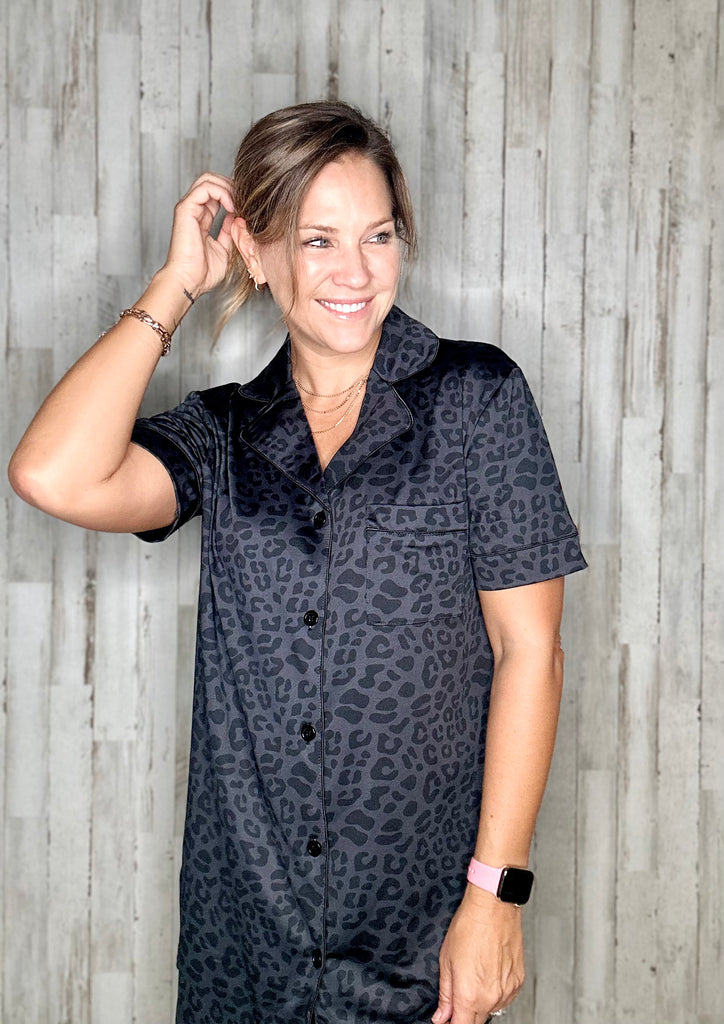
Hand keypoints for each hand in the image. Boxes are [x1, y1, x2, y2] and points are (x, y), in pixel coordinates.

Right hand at [162, 173, 236, 297]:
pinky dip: (221, 192)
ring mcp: (188, 207)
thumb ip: (229, 231)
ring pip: (208, 179)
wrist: (189, 281)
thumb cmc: (204, 272)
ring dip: (228, 187)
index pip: (217, 193)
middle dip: (232, 185)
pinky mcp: (185, 209)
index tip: (248, 206)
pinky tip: (231, 207)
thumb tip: (237, 217)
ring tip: (238, 203)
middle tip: (245, 200)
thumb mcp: (224, 248)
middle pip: (212, 180)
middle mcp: (193, 210)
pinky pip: (205, 187)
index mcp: (201, 218)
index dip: (234, 194)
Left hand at [432, 885, 523, 1022]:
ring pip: (492, 1011)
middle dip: (465, 1015)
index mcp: (469, 995)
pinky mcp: (518, 982)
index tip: (447, 1020)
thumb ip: (445, 994)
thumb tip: (441, 1016)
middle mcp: (491, 997)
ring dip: (481, 1003)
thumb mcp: (446, 960)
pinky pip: (504, 999)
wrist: (494, 907)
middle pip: (477, 1022)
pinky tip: (488, 974)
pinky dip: (495, 993)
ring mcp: (507, 991)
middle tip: (458, 997)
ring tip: (474, 976)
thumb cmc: (469, 926)